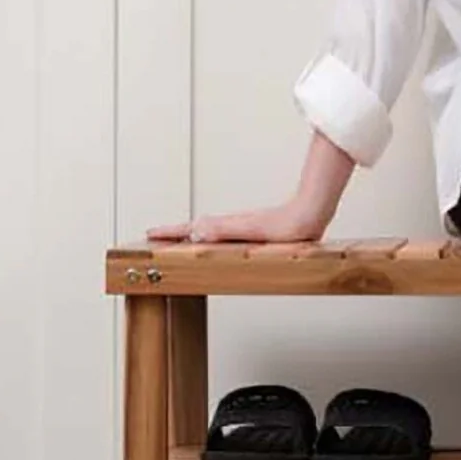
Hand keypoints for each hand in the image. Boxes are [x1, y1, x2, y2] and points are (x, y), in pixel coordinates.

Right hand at [147, 193, 333, 244]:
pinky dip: (209, 236)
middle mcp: (231, 225)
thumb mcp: (251, 230)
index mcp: (227, 225)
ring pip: (208, 230)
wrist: (310, 217)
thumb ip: (224, 230)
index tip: (150, 234)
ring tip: (177, 239)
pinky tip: (214, 241)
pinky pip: (222, 233)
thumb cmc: (287, 226)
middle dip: (174, 232)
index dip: (171, 232)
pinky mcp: (252, 232)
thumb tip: (195, 231)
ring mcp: (241, 228)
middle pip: (195, 227)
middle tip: (156, 236)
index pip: (191, 228)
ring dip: (190, 233)